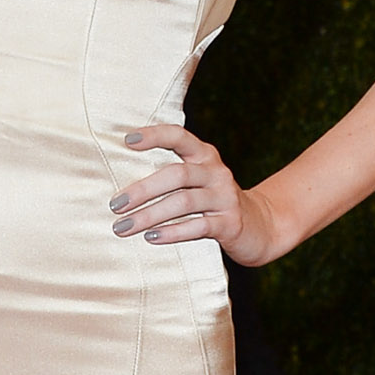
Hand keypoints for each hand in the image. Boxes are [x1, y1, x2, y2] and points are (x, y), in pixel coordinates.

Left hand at [109, 123, 271, 263]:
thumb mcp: (197, 182)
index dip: (154, 135)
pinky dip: (172, 232)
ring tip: (124, 227)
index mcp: (204, 156)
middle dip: (142, 190)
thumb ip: (169, 175)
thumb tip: (120, 185)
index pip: (179, 136)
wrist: (259, 227)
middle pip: (176, 175)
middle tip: (115, 205)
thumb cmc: (212, 202)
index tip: (127, 140)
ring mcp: (225, 197)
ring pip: (184, 202)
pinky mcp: (231, 223)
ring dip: (150, 215)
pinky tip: (151, 238)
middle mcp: (216, 172)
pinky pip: (198, 227)